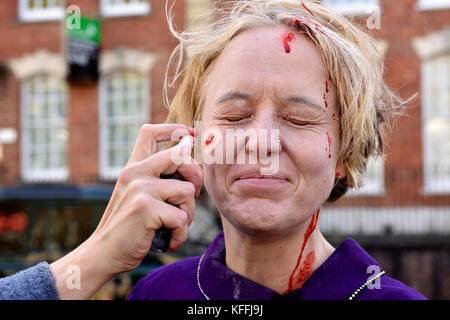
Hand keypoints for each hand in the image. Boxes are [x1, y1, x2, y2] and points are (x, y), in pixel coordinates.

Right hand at [50, 124, 202, 298]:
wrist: (103, 254)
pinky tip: (170, 240)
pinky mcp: (145, 208)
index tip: (190, 134)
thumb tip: (189, 159)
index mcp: (133, 167)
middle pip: (179, 155)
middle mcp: (135, 172)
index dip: (174, 129)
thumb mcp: (139, 195)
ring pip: (187, 190)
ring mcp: (140, 188)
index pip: (150, 132)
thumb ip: (159, 178)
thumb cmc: (128, 226)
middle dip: (196, 175)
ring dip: (189, 213)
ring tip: (175, 225)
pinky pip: (181, 217)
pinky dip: (181, 234)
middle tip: (193, 195)